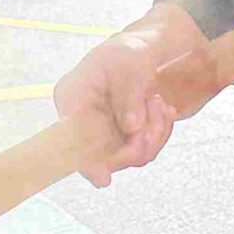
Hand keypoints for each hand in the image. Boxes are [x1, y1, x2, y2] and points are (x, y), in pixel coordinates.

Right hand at [54, 30, 175, 186]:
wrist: (141, 56)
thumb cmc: (127, 54)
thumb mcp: (129, 65)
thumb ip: (129, 95)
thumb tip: (131, 127)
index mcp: (71, 99)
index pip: (71, 137)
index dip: (86, 161)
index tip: (103, 179)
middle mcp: (81, 123)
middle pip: (105, 154)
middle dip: (138, 140)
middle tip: (159, 112)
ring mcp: (101, 135)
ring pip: (129, 156)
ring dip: (154, 133)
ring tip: (159, 104)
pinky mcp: (119, 141)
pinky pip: (142, 151)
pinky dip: (158, 133)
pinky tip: (162, 111)